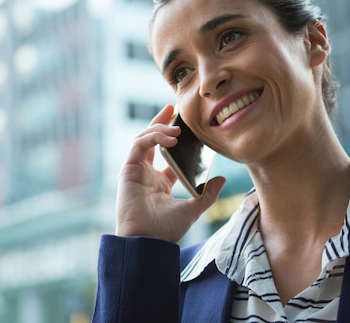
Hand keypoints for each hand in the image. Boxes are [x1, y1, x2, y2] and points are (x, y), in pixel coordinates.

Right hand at [115, 104, 225, 242]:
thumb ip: (208, 194)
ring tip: (176, 127)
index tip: (184, 124)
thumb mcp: (194, 209)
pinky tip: (169, 138)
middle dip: (160, 123)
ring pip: (143, 139)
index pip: (166, 153)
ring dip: (158, 129)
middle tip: (172, 108)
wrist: (148, 241)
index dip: (173, 137)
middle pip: (151, 140)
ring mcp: (135, 171)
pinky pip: (138, 145)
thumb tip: (222, 179)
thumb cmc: (166, 230)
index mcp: (159, 182)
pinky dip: (152, 137)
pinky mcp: (127, 170)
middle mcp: (145, 174)